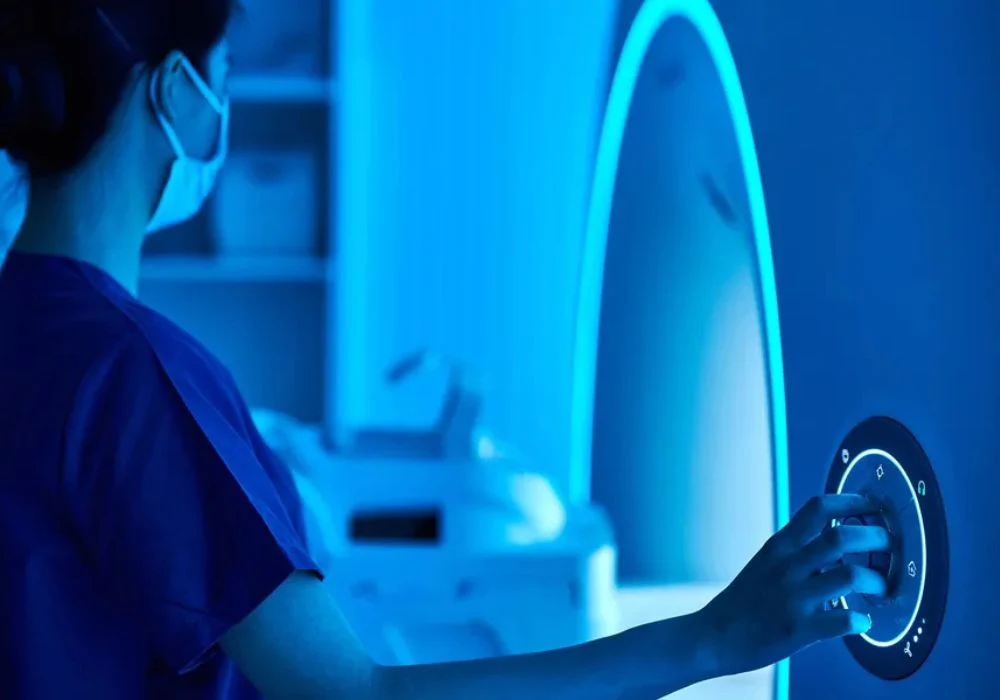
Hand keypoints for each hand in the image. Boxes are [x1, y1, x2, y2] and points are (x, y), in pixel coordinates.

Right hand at [695, 493, 890, 676]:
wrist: (714, 636)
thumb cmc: (743, 601)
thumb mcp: (765, 563)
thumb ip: (797, 550)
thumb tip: (837, 537)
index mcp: (779, 546)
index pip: (819, 508)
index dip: (853, 502)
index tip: (874, 505)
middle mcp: (787, 566)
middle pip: (842, 537)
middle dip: (876, 537)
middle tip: (890, 544)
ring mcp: (794, 597)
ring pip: (850, 576)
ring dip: (876, 580)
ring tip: (882, 586)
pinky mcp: (799, 629)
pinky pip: (843, 621)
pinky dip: (861, 621)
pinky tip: (863, 622)